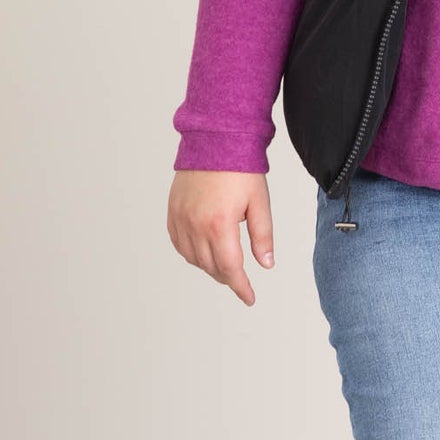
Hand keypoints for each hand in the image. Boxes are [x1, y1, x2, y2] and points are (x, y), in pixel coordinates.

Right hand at [167, 170, 274, 306]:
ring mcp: (181, 218)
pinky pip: (178, 243)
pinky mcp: (173, 210)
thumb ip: (262, 236)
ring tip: (224, 266)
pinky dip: (190, 253)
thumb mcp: (259, 203)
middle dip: (227, 278)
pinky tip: (202, 252)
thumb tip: (266, 264)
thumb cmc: (240, 169)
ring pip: (192, 258)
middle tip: (241, 280)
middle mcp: (195, 224)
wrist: (214, 140)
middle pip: (210, 266)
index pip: (231, 268)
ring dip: (209, 267)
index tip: (249, 298)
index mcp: (220, 224)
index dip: (241, 287)